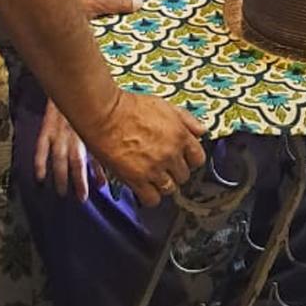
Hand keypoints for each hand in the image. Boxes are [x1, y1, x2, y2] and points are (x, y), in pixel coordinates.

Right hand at [35, 99, 105, 201]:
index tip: (100, 189)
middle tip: (80, 198)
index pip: (96, 156)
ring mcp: (59, 132)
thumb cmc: (88, 105)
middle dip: (79, 180)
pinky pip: (41, 148)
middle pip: (77, 161)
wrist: (70, 81)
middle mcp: (76, 134)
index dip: (98, 174)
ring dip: (60, 176)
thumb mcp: (99, 122)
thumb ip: (101, 145)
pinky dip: (40, 163)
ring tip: (61, 192)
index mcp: (91, 131)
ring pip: (59, 157)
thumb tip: (106, 173)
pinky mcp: (46, 128)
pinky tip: (40, 177)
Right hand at [81, 90, 207, 206]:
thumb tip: (202, 132)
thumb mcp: (164, 106)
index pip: (199, 159)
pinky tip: (143, 187)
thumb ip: (186, 119)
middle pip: (184, 176)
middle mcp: (171, 154)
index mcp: (180, 135)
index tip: (181, 159)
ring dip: (162, 184)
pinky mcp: (137, 179)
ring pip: (170, 189)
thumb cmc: (130, 107)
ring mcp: (154, 168)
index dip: (189, 160)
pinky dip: (149, 196)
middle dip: (174, 171)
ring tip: (151, 175)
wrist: (104, 114)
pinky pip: (152, 199)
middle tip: (161, 165)